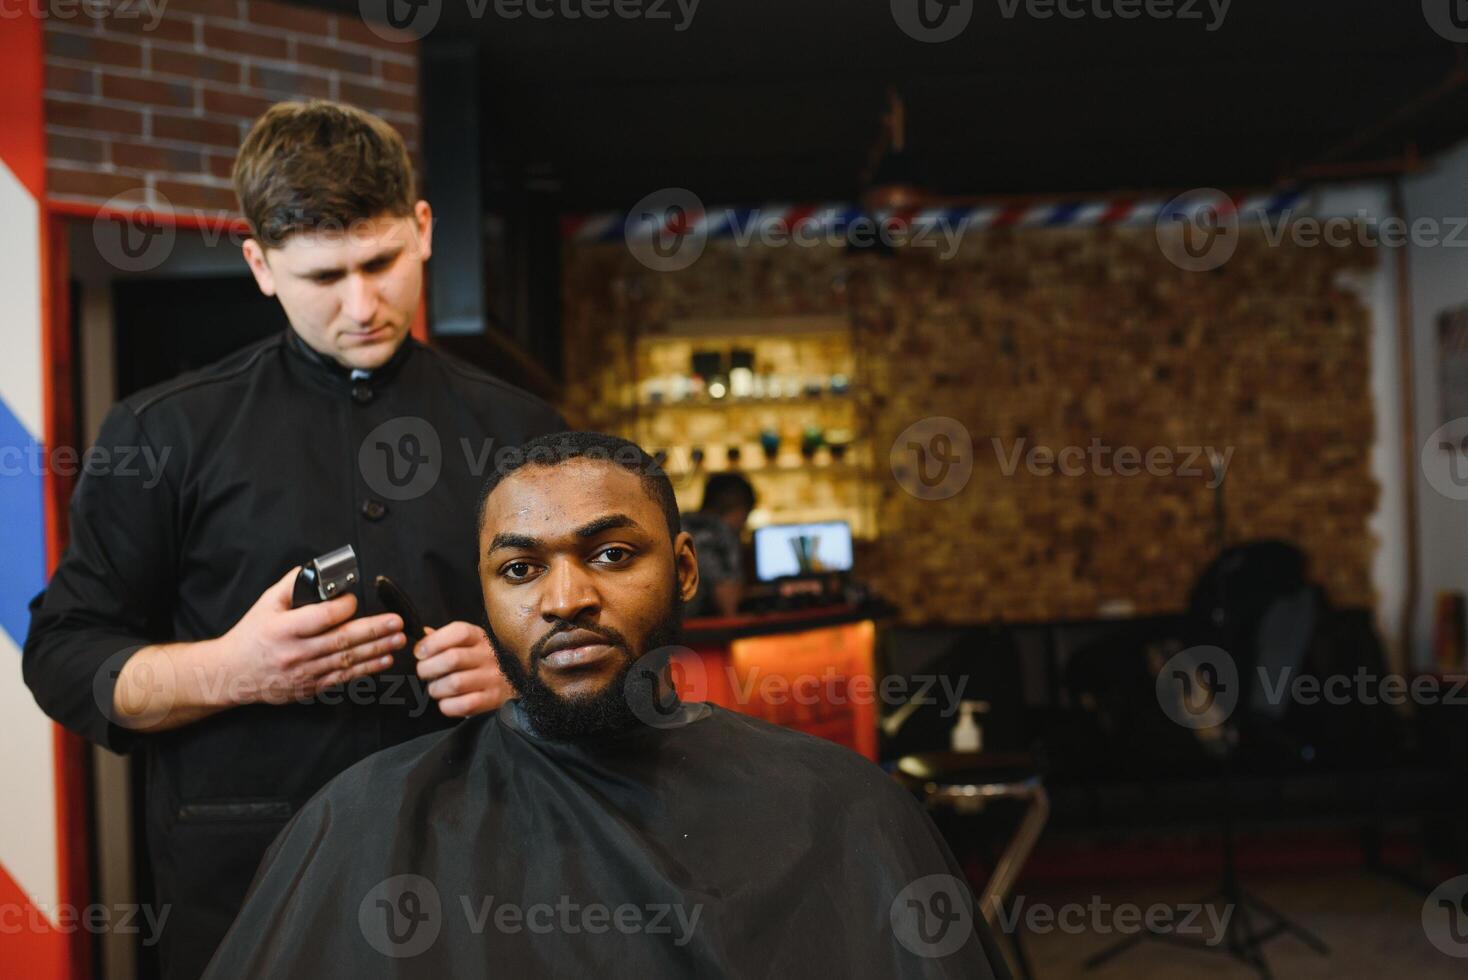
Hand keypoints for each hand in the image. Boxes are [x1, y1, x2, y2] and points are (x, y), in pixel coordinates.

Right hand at [213, 566, 405, 705]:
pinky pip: (343, 678)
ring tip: (398, 639)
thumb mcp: (265, 604)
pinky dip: (366, 669)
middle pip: (341, 641)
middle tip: (396, 622)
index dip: (343, 608)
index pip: (321, 618)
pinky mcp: (310, 687)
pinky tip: (384, 660)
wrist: (231, 674)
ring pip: (346, 661)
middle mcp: (295, 652)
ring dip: (376, 650)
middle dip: (373, 631)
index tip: (355, 600)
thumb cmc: (250, 635)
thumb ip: (291, 586)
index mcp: (282, 629)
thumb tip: (316, 571)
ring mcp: (304, 673)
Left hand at [414, 621, 509, 717]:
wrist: (512, 683)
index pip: (458, 632)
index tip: (420, 652)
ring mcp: (494, 678)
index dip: (433, 642)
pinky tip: (447, 702)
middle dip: (428, 668)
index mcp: (480, 637)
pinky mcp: (494, 700)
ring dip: (436, 688)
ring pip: (455, 683)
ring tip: (436, 688)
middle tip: (424, 673)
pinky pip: (464, 705)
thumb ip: (444, 639)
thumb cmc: (481, 662)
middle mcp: (490, 656)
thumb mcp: (468, 644)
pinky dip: (447, 706)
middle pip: (452, 658)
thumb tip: (422, 633)